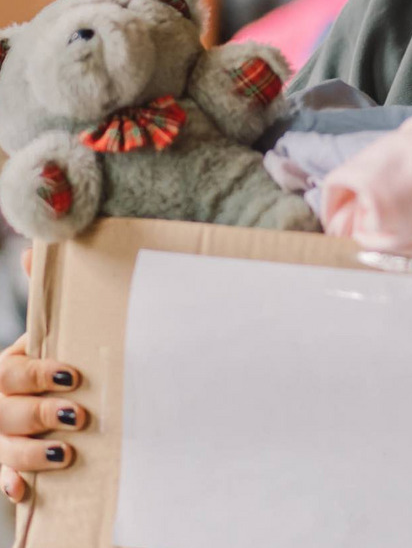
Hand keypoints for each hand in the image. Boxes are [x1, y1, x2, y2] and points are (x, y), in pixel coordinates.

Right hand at [0, 248, 87, 502]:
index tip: (72, 374)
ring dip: (31, 453)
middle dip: (40, 414)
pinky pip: (0, 478)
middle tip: (77, 415)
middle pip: (6, 411)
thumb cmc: (45, 361)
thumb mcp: (44, 330)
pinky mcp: (5, 463)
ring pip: (3, 447)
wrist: (35, 394)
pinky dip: (10, 484)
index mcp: (4, 368)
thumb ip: (44, 290)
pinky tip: (24, 491)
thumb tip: (38, 248)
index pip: (12, 372)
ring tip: (65, 453)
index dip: (39, 373)